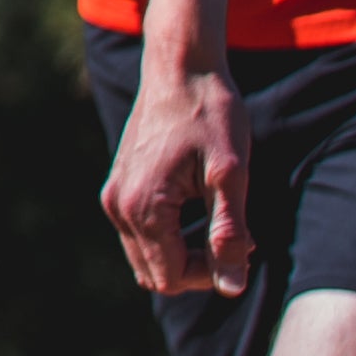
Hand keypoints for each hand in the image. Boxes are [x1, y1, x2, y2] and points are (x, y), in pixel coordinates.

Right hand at [97, 54, 252, 298]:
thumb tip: (232, 288)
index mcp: (143, 206)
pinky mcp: (118, 184)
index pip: (173, 278)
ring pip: (147, 257)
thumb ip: (228, 233)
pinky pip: (141, 234)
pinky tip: (197, 206)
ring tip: (219, 220)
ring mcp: (113, 195)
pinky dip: (170, 236)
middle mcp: (118, 205)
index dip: (212, 273)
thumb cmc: (210, 113)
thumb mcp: (230, 174)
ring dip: (184, 253)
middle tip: (234, 233)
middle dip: (199, 266)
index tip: (242, 242)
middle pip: (157, 274)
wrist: (180, 66)